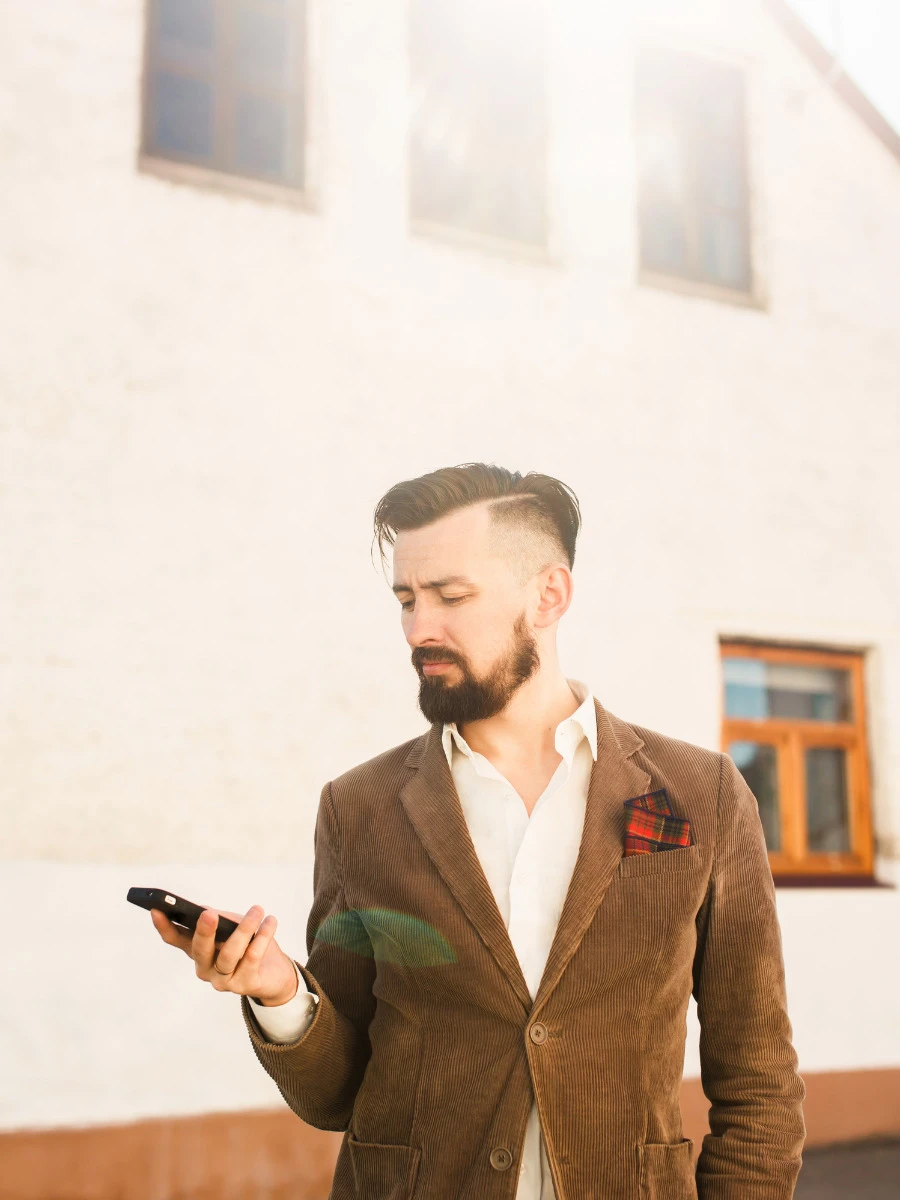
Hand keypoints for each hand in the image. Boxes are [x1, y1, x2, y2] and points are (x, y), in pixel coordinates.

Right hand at [150, 904, 299, 1005]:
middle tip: (208, 914)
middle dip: (203, 932)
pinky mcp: (244, 985)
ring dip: (244, 929)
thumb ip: (218, 919)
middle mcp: (205, 968)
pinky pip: (251, 959)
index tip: (156, 910)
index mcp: (197, 950)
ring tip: (257, 910)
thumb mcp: (231, 926)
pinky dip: (262, 938)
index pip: (176, 939)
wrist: (275, 970)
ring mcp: (223, 980)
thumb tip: (205, 913)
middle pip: (199, 950)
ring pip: (228, 955)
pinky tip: (270, 922)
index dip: (164, 926)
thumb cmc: (248, 943)